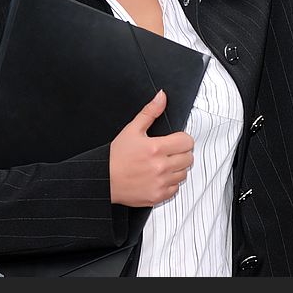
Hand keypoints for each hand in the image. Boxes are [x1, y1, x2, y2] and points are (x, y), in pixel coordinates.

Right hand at [109, 89, 194, 206]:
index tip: (175, 140)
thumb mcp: (132, 129)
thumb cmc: (116, 156)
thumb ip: (150, 112)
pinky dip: (170, 183)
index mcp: (156, 148)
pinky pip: (176, 188)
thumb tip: (162, 96)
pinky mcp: (158, 196)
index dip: (182, 139)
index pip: (187, 142)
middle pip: (189, 158)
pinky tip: (159, 177)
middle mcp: (160, 166)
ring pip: (184, 173)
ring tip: (163, 164)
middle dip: (181, 153)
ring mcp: (160, 183)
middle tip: (168, 152)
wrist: (104, 180)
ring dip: (177, 168)